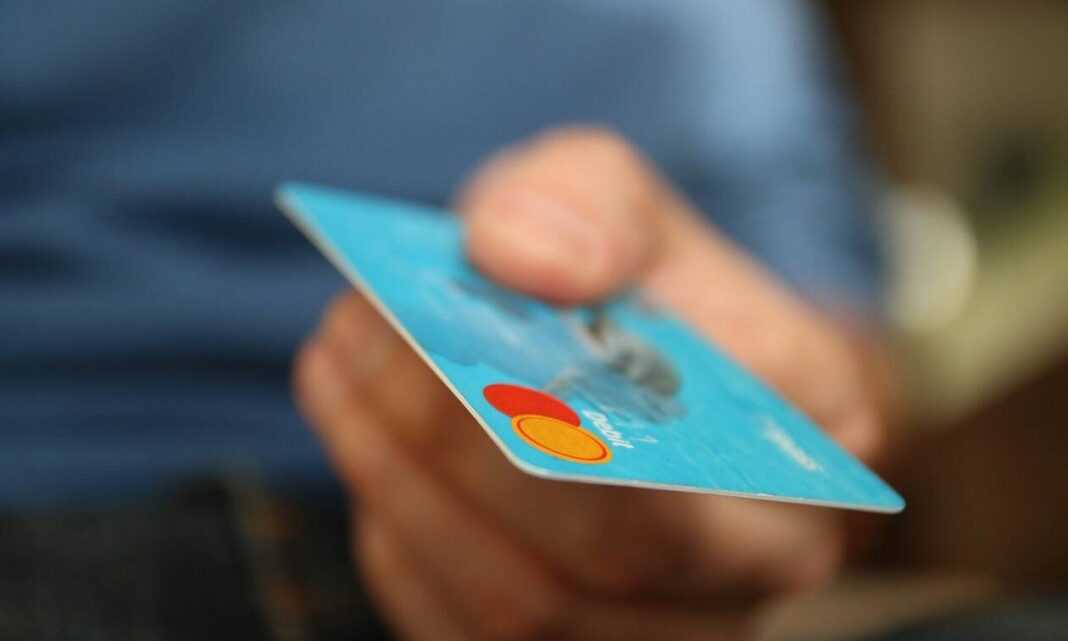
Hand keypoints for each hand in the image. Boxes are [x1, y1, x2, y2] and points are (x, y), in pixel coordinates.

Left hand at [294, 128, 893, 639]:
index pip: (699, 466)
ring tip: (338, 371)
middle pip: (599, 554)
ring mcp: (661, 629)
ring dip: (403, 487)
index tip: (453, 327)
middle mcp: (753, 572)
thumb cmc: (644, 287)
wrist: (636, 361)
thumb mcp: (627, 204)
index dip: (564, 418)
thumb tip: (515, 259)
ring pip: (522, 610)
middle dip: (456, 443)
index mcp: (807, 454)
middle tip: (364, 336)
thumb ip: (587, 203)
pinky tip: (362, 446)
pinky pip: (467, 635)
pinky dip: (398, 542)